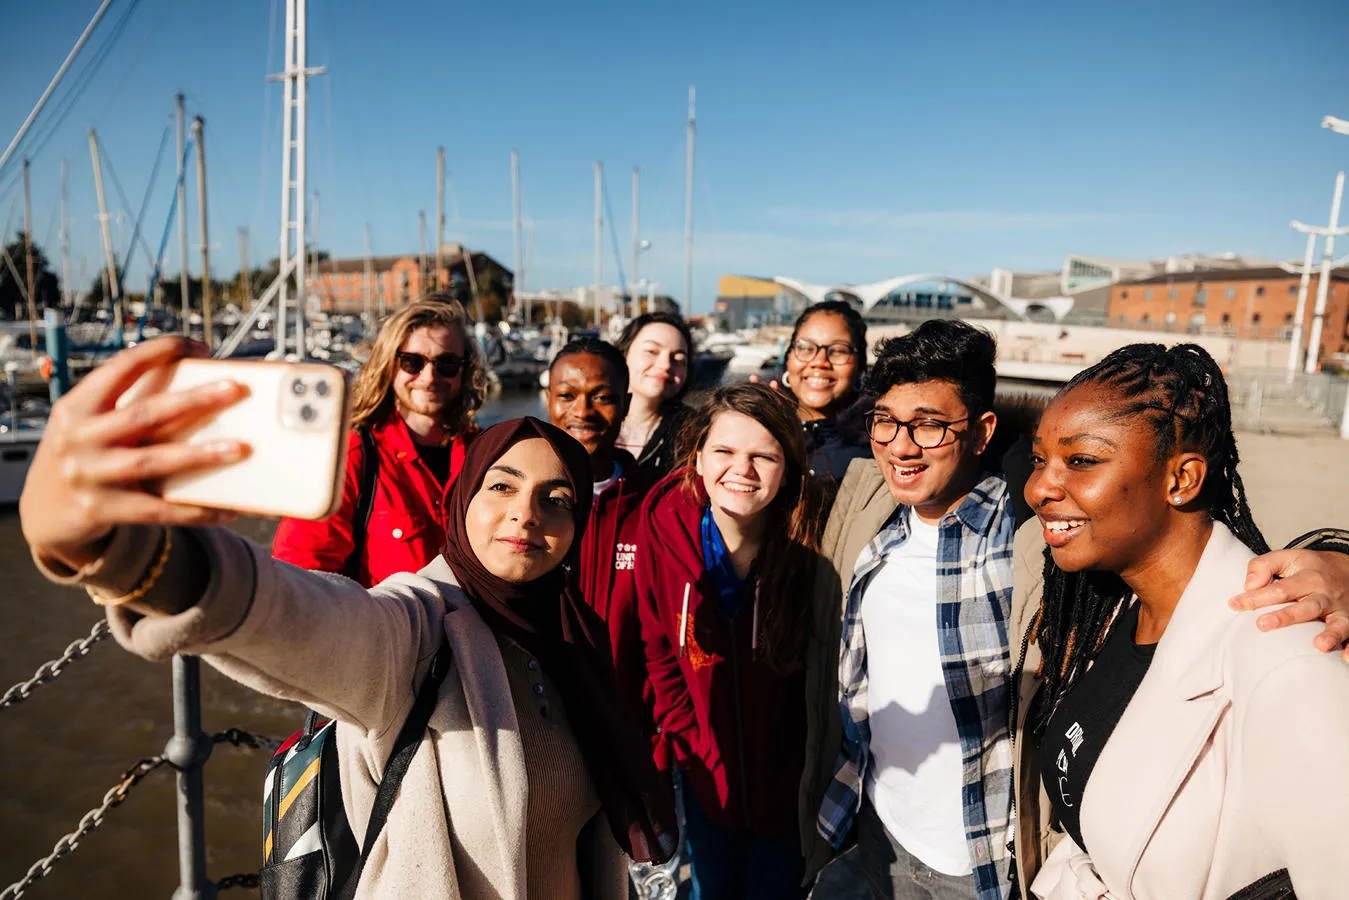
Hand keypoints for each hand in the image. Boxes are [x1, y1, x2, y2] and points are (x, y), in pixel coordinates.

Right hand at [19, 337, 249, 570]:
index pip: (122, 367)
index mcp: (77, 405)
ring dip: (199, 454)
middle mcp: (79, 437)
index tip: (202, 346)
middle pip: (145, 413)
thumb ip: (128, 407)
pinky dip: (195, 510)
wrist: (43, 511)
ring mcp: (88, 475)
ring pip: (152, 461)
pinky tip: (228, 509)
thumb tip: (201, 389)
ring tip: (240, 448)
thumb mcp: (88, 423)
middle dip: (193, 400)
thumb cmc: (83, 455)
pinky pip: (157, 511)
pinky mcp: (100, 511)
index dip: (161, 352)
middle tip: (235, 389)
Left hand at [1229, 549, 1348, 659]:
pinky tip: (1345, 658)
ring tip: (1319, 646)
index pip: (1279, 589)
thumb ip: (1263, 566)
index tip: (1234, 604)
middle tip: (1262, 625)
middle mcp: (1326, 595)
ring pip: (1338, 624)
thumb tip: (1249, 586)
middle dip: (1286, 617)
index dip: (1256, 597)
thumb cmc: (1310, 567)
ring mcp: (1341, 611)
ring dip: (1330, 635)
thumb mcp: (1287, 557)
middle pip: (1307, 607)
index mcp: (1308, 578)